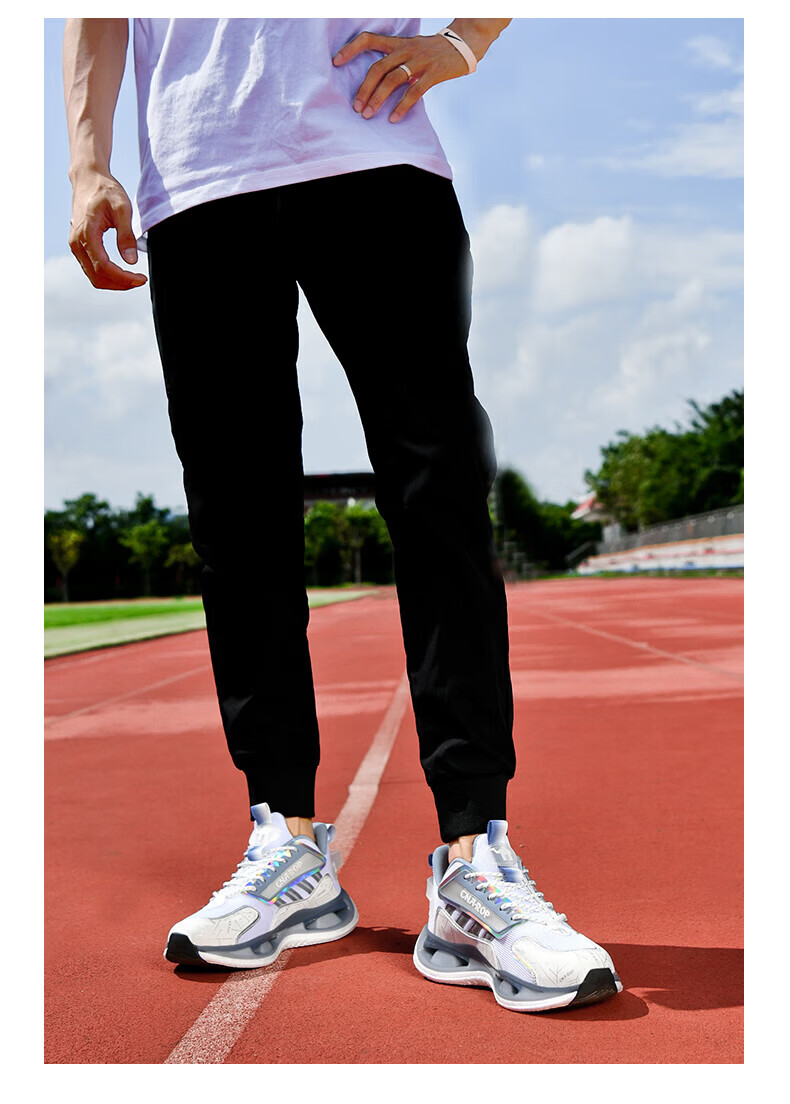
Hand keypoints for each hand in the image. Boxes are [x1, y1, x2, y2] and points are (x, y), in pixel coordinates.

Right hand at [68, 171, 146, 290]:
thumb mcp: (122, 208)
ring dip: (114, 282)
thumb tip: (131, 261)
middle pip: (97, 277)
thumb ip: (126, 235)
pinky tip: (121, 272)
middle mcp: (76, 243)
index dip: (124, 278)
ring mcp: (75, 245)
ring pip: (93, 276)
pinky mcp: (78, 245)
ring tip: (133, 278)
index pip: (104, 268)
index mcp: (86, 234)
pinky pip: (91, 268)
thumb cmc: (105, 190)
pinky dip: (107, 275)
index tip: (141, 278)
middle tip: (140, 280)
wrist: (87, 178)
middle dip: (120, 284)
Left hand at [332, 31, 468, 122]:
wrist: (464, 43)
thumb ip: (396, 62)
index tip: (336, 61)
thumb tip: (378, 84)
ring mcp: (420, 60)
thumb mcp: (412, 50)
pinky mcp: (433, 73)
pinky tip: (393, 118)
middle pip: (378, 68)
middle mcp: (406, 49)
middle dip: (364, 89)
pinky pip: (414, 91)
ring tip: (368, 115)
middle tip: (356, 107)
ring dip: (378, 99)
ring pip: (393, 80)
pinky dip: (402, 106)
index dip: (351, 49)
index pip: (369, 39)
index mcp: (398, 43)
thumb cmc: (434, 52)